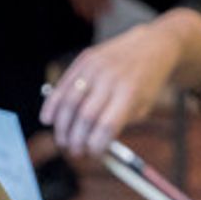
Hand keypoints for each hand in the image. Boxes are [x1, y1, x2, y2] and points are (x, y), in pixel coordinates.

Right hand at [39, 18, 185, 157]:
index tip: (93, 154)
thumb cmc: (147, 82)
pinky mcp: (85, 60)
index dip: (95, 146)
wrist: (152, 45)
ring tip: (63, 141)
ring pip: (69, 102)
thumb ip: (119, 125)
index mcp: (130, 93)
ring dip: (62, 127)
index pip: (106, 126)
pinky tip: (48, 119)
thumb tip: (92, 145)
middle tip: (75, 151)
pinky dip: (52, 105)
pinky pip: (63, 85)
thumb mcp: (142, 106)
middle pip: (85, 117)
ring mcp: (96, 67)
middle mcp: (111, 78)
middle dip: (76, 140)